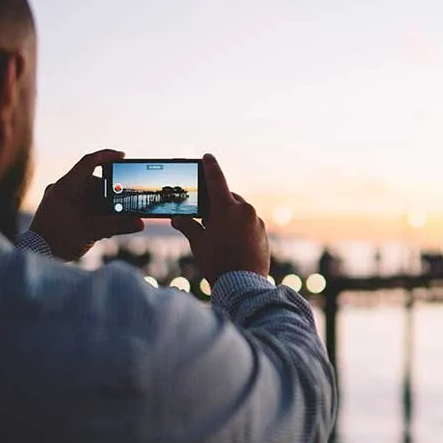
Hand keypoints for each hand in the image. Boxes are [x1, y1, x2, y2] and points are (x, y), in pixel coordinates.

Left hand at [30, 149, 144, 260]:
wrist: (36, 255)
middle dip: (110, 193)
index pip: (88, 162)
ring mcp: (59, 200)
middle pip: (92, 183)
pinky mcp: (59, 211)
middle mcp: (61, 189)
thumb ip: (117, 225)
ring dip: (103, 206)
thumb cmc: (58, 240)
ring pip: (88, 196)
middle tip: (124, 203)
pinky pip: (81, 205)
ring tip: (114, 221)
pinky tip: (103, 227)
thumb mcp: (91, 231)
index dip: (107, 156)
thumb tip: (139, 223)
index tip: (122, 156)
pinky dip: (93, 212)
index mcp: (66, 186)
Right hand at [171, 154, 269, 283]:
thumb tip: (178, 219)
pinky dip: (240, 228)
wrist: (244, 285)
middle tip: (206, 216)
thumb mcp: (198, 243)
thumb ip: (188, 226)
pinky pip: (249, 225)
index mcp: (227, 208)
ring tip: (219, 236)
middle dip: (217, 204)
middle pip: (228, 199)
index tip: (208, 157)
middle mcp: (245, 211)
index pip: (216, 180)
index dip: (210, 167)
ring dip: (229, 218)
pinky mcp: (263, 234)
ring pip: (240, 212)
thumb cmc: (218, 263)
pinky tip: (232, 243)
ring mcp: (257, 222)